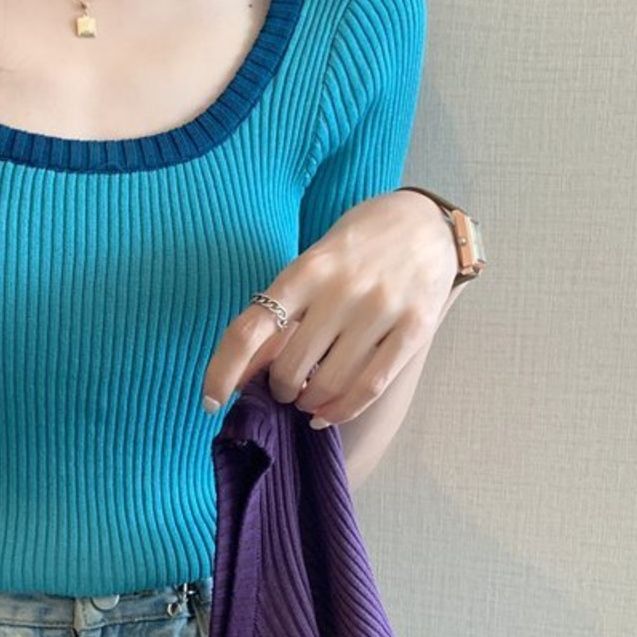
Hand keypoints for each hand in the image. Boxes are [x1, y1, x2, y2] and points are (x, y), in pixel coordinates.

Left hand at [201, 189, 458, 426]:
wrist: (427, 222)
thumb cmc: (356, 249)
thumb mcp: (311, 266)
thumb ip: (279, 312)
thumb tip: (242, 371)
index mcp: (305, 269)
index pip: (248, 330)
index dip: (223, 372)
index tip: (210, 402)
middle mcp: (341, 288)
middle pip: (288, 367)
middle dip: (278, 390)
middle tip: (284, 390)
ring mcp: (381, 308)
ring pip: (327, 384)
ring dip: (308, 404)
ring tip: (307, 399)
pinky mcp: (415, 327)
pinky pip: (369, 387)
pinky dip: (341, 411)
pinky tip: (327, 414)